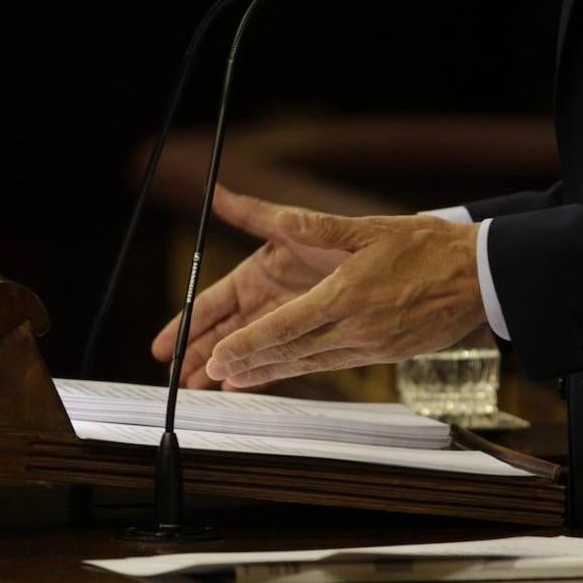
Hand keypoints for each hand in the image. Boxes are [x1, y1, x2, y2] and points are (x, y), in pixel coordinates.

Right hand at [151, 186, 349, 388]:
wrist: (418, 263)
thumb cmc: (362, 236)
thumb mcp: (310, 223)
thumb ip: (261, 214)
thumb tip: (218, 194)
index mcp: (260, 271)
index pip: (213, 302)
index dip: (186, 324)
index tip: (163, 345)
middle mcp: (270, 298)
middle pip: (225, 331)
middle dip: (199, 353)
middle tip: (176, 378)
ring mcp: (290, 319)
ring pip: (250, 349)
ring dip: (226, 367)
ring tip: (199, 389)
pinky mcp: (314, 336)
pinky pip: (283, 360)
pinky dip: (262, 373)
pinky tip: (242, 386)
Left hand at [205, 210, 485, 387]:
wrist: (479, 277)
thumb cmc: (426, 246)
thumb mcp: (371, 229)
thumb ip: (319, 228)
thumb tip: (280, 217)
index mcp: (345, 296)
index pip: (285, 326)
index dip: (248, 345)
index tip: (219, 357)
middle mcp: (354, 328)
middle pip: (290, 351)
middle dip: (247, 363)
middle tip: (209, 373)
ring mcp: (369, 346)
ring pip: (308, 362)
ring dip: (269, 372)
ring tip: (233, 380)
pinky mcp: (383, 354)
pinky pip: (332, 363)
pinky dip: (300, 369)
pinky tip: (281, 372)